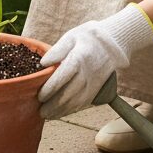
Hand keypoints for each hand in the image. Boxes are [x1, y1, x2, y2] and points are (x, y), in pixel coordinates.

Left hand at [37, 5, 152, 118]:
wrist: (113, 44)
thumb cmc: (87, 38)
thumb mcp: (71, 37)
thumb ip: (57, 50)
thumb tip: (42, 63)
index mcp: (79, 59)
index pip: (62, 78)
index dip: (50, 89)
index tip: (39, 96)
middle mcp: (86, 74)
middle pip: (68, 94)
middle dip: (52, 105)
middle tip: (39, 111)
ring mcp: (92, 84)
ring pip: (75, 102)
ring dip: (60, 111)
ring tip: (47, 116)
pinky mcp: (95, 90)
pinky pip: (82, 104)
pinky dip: (70, 110)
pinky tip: (60, 113)